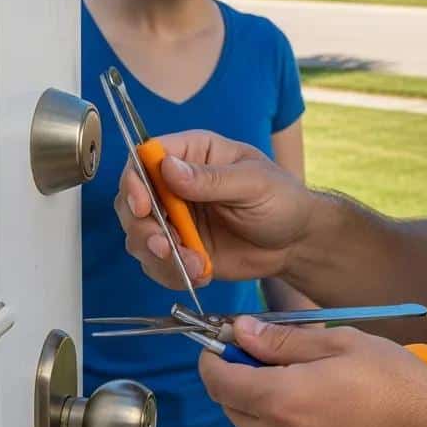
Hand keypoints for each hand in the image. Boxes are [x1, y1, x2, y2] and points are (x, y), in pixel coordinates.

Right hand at [114, 130, 313, 287]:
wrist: (295, 243)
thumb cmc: (282, 199)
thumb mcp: (254, 183)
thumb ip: (212, 179)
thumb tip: (168, 168)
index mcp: (196, 153)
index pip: (146, 156)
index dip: (135, 179)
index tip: (142, 205)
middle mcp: (177, 184)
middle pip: (131, 199)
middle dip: (142, 227)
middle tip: (166, 245)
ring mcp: (175, 218)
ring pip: (138, 235)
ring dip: (158, 255)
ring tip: (192, 264)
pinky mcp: (178, 249)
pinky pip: (155, 263)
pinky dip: (171, 273)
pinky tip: (200, 272)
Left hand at [200, 319, 426, 426]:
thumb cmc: (395, 384)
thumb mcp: (343, 343)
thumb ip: (285, 340)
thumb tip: (242, 330)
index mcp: (281, 401)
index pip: (219, 380)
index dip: (215, 355)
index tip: (226, 338)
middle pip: (233, 406)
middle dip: (241, 377)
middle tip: (272, 354)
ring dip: (268, 403)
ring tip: (314, 383)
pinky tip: (328, 414)